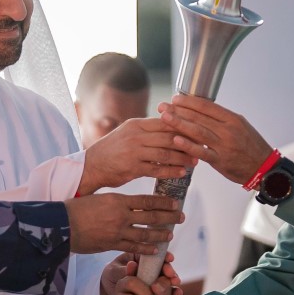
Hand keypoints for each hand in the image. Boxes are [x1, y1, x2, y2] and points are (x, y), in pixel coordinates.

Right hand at [65, 194, 182, 254]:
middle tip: (181, 217)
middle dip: (169, 217)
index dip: (163, 202)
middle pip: (151, 216)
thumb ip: (115, 202)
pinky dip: (146, 249)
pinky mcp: (112, 245)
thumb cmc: (76, 209)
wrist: (61, 225)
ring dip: (160, 235)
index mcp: (117, 200)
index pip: (147, 200)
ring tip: (170, 235)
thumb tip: (127, 204)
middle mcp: (121, 215)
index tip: (175, 202)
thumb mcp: (98, 198)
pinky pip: (133, 247)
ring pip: (145, 234)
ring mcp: (117, 231)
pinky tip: (155, 250)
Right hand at [77, 118, 198, 194]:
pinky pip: (157, 169)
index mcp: (136, 124)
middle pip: (168, 136)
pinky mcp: (132, 168)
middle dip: (187, 142)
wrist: (91, 166)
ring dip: (182, 157)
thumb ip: (147, 130)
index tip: (197, 130)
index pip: (165, 122)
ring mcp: (134, 152)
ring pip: (165, 153)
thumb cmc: (112, 150)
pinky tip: (182, 173)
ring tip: (195, 161)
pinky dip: (171, 171)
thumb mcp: (128, 133)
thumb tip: (170, 127)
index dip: (183, 126)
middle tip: (202, 146)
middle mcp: (135, 136)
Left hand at [158, 94, 274, 184]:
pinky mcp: (221, 161)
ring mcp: (224, 146)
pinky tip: (176, 139)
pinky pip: (202, 152)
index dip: (189, 102)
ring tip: (164, 118)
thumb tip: (200, 110)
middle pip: (200, 117)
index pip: (207, 106)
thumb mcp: (240, 126)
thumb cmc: (250, 146)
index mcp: (232, 119)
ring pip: (198, 132)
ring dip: (179, 124)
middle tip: (162, 107)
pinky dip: (188, 145)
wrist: (264, 168)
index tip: (175, 99)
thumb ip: (221, 119)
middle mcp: (228, 130)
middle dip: (179, 111)